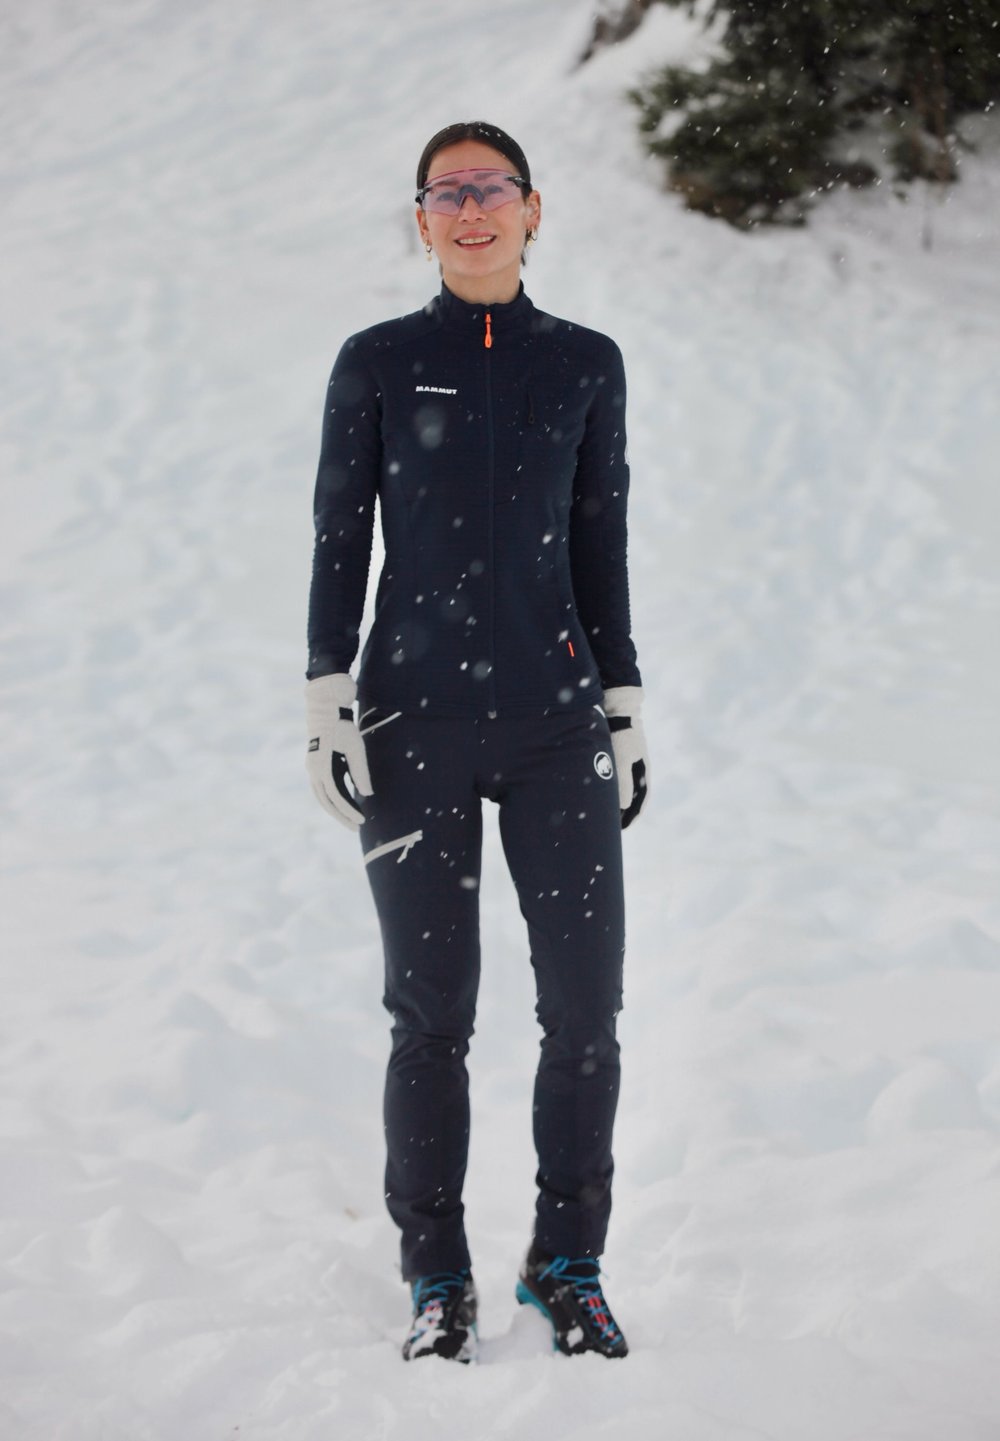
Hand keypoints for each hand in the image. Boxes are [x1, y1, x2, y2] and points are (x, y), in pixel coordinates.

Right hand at [305, 673, 372, 828]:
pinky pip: (323, 788)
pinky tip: (347, 802)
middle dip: (341, 816)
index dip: (349, 811)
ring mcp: (312, 769)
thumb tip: (368, 794)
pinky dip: (333, 798)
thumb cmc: (342, 726)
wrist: (325, 708)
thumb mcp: (355, 748)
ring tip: (351, 819)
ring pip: (322, 797)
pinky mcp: (315, 765)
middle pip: (326, 802)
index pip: (336, 797)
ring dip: (336, 809)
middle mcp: (313, 771)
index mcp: (322, 767)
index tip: (361, 821)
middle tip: (356, 828)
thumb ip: (360, 772)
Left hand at [603, 686, 649, 828]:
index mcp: (643, 772)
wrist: (617, 704)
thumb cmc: (620, 733)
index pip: (641, 801)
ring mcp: (627, 758)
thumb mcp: (622, 760)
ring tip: (601, 809)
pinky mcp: (615, 751)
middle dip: (622, 810)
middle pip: (632, 795)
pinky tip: (595, 787)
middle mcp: (637, 767)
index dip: (632, 816)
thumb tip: (625, 807)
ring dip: (614, 798)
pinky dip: (607, 784)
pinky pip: (612, 774)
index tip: (622, 829)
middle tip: (610, 824)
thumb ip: (623, 784)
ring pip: (621, 785)